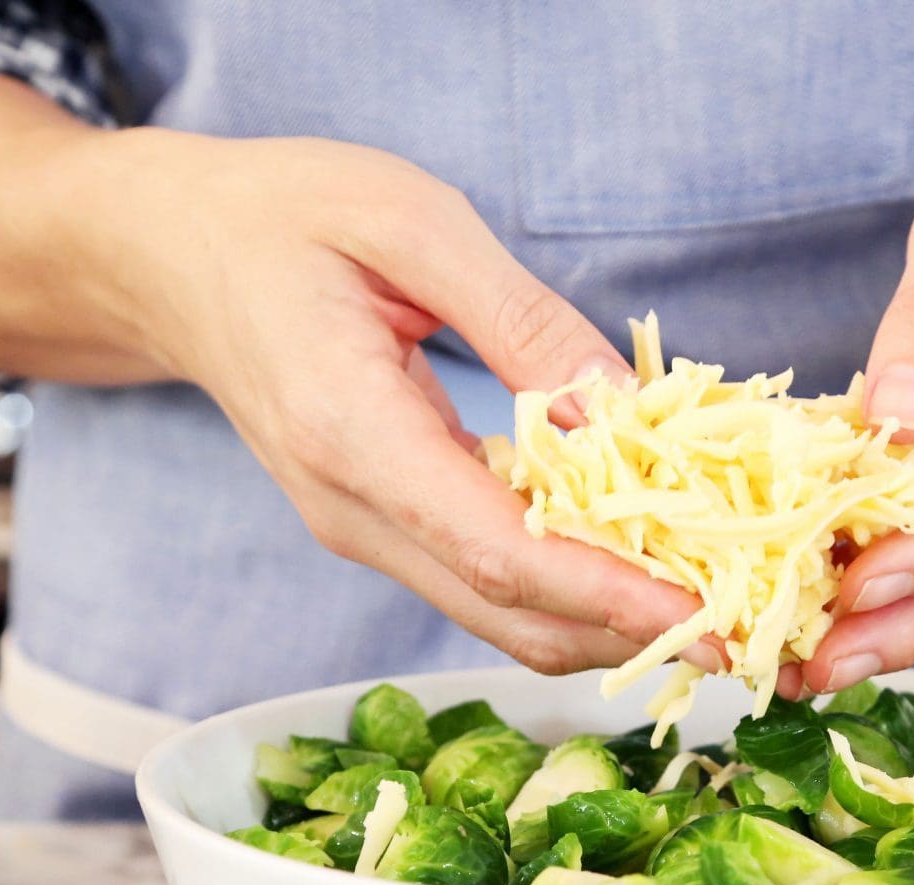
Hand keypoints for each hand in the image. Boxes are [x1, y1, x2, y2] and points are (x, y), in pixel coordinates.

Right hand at [97, 133, 715, 674]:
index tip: (709, 620)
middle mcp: (352, 510)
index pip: (500, 551)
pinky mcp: (378, 524)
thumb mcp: (410, 222)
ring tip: (716, 611)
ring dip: (606, 625)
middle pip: (508, 613)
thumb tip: (620, 408)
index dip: (610, 596)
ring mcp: (360, 529)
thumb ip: (520, 319)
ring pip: (498, 615)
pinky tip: (640, 568)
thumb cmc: (280, 215)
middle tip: (748, 640)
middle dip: (631, 636)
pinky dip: (566, 589)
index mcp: (352, 434)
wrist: (166, 255)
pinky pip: (483, 580)